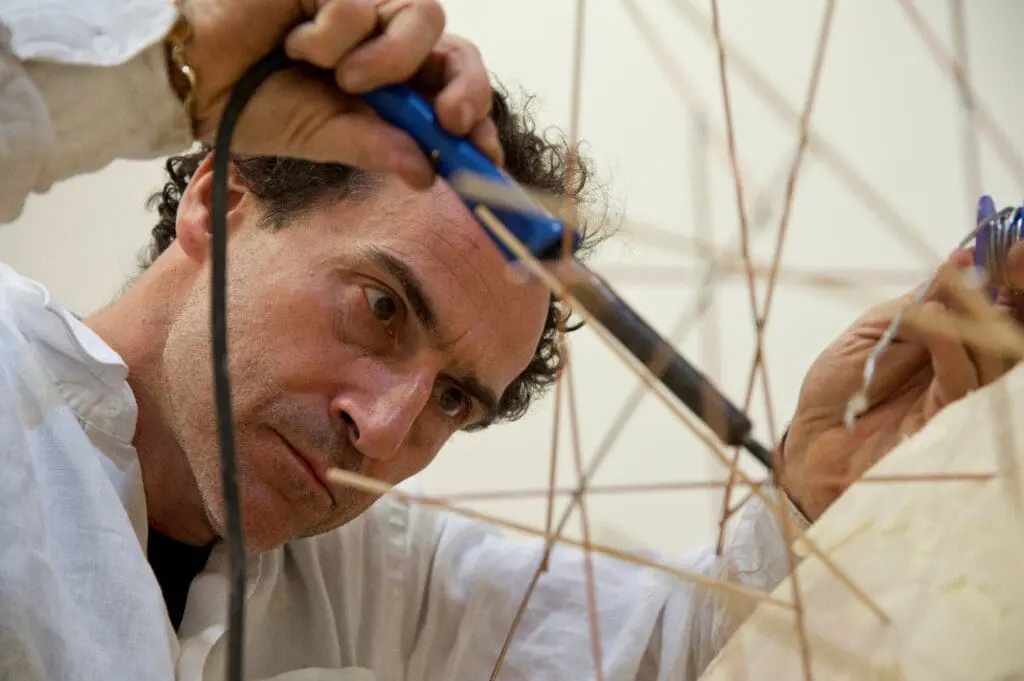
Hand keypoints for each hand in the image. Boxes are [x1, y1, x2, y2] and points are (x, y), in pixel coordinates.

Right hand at [174, 0, 500, 187]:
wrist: (193, 74)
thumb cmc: (253, 103)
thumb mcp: (324, 138)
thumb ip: (377, 148)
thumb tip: (426, 174)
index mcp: (392, 86)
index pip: (452, 93)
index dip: (477, 119)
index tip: (486, 155)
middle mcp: (387, 43)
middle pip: (459, 50)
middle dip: (466, 89)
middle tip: (449, 120)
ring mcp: (366, 6)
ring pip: (423, 18)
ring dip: (385, 60)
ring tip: (337, 76)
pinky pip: (364, 3)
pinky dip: (331, 34)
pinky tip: (294, 40)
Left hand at [780, 247, 1023, 520]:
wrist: (812, 435)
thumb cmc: (838, 384)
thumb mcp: (873, 328)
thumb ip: (918, 300)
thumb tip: (960, 260)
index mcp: (947, 333)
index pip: (999, 301)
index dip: (1011, 274)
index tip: (1012, 246)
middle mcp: (961, 359)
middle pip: (1014, 325)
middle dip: (1018, 289)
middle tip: (1011, 258)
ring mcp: (955, 387)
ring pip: (1000, 350)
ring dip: (978, 312)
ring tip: (945, 291)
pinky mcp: (942, 414)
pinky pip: (960, 376)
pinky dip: (947, 341)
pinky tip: (928, 319)